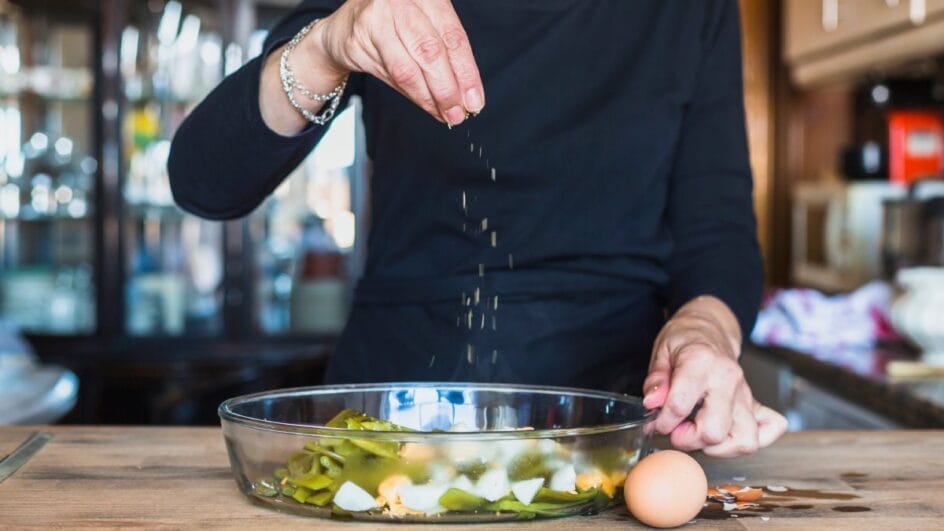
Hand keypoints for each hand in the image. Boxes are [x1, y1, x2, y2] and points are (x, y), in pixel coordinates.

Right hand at [318, 0, 483, 124]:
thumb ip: (445, 57)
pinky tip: (426, 105)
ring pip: (409, 68)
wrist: (344, 29)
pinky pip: (390, 74)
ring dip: (430, 98)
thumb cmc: (393, 26)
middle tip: (459, 113)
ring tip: (445, 114)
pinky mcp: (358, 38)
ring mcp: (377, 17)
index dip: (467, 72)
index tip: (475, 99)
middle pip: (432, 51)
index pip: (453, 36)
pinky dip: (412, 95)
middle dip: (449, 89)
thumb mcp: (424, 29)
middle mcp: (401, 0)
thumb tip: (467, 97)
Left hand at [642, 296, 786, 456]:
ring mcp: (745, 393)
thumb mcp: (661, 352)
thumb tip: (652, 404)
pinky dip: (748, 441)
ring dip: (718, 448)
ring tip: (699, 435)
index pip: (680, 406)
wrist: (710, 330)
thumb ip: (655, 381)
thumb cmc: (685, 341)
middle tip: (677, 430)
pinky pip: (768, 430)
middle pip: (715, 431)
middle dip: (689, 439)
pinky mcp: (755, 403)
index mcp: (701, 362)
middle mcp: (728, 379)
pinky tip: (726, 437)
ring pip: (744, 440)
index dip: (663, 421)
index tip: (658, 421)